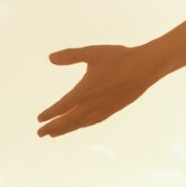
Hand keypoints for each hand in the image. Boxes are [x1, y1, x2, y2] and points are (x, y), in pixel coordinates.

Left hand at [36, 44, 163, 137]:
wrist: (146, 67)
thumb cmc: (119, 57)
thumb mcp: (93, 52)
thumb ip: (71, 55)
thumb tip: (50, 58)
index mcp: (87, 89)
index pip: (63, 106)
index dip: (50, 114)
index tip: (39, 119)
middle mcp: (94, 102)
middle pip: (70, 120)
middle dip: (54, 128)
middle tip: (40, 133)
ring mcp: (105, 108)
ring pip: (81, 123)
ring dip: (66, 129)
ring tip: (54, 134)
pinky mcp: (113, 109)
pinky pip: (94, 121)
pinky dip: (82, 125)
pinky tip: (79, 125)